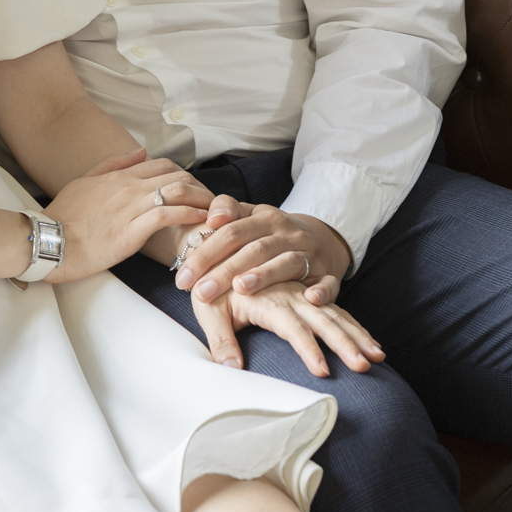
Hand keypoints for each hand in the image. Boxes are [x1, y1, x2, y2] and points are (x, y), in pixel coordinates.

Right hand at [44, 149, 211, 282]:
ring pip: (177, 191)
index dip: (183, 174)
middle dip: (198, 186)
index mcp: (119, 176)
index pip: (161, 165)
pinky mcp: (133, 229)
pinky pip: (169, 215)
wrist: (49, 241)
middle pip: (176, 175)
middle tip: (211, 201)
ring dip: (201, 199)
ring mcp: (132, 206)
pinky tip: (201, 220)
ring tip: (214, 210)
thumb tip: (141, 151)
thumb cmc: (64, 217)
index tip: (194, 188)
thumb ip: (113, 164)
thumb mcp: (84, 181)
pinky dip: (189, 215)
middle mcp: (129, 187)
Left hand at [176, 200, 352, 308]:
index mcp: (265, 218)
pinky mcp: (328, 274)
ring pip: (286, 263)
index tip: (182, 277)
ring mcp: (309, 253)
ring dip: (264, 276)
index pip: (231, 232)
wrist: (322, 239)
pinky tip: (309, 299)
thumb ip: (228, 211)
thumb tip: (211, 217)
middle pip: (254, 249)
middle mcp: (288, 233)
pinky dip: (321, 291)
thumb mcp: (251, 217)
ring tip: (241, 288)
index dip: (205, 254)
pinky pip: (328, 283)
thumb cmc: (273, 234)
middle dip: (224, 271)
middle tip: (200, 292)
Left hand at [192, 280, 385, 377]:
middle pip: (324, 317)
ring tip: (376, 358)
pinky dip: (354, 326)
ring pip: (335, 314)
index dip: (308, 347)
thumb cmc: (212, 281)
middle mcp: (290, 292)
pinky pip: (335, 311)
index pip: (292, 325)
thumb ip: (219, 338)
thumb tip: (232, 368)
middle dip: (345, 342)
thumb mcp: (208, 308)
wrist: (221, 248)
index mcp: (268, 296)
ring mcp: (301, 293)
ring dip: (357, 335)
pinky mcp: (305, 297)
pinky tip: (370, 343)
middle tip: (364, 367)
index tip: (323, 371)